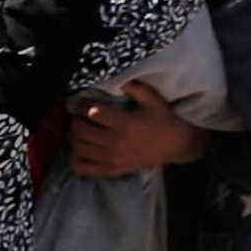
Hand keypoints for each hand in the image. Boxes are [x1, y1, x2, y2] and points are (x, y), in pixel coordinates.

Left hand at [68, 86, 201, 174]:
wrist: (175, 146)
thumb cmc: (163, 120)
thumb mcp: (154, 100)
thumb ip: (135, 88)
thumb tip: (117, 81)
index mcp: (126, 124)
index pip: (93, 112)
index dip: (83, 104)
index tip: (83, 100)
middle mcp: (116, 142)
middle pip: (81, 131)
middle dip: (76, 120)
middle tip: (80, 115)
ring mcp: (112, 158)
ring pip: (79, 148)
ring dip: (76, 137)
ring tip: (82, 130)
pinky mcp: (112, 169)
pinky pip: (83, 167)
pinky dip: (76, 158)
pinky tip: (82, 149)